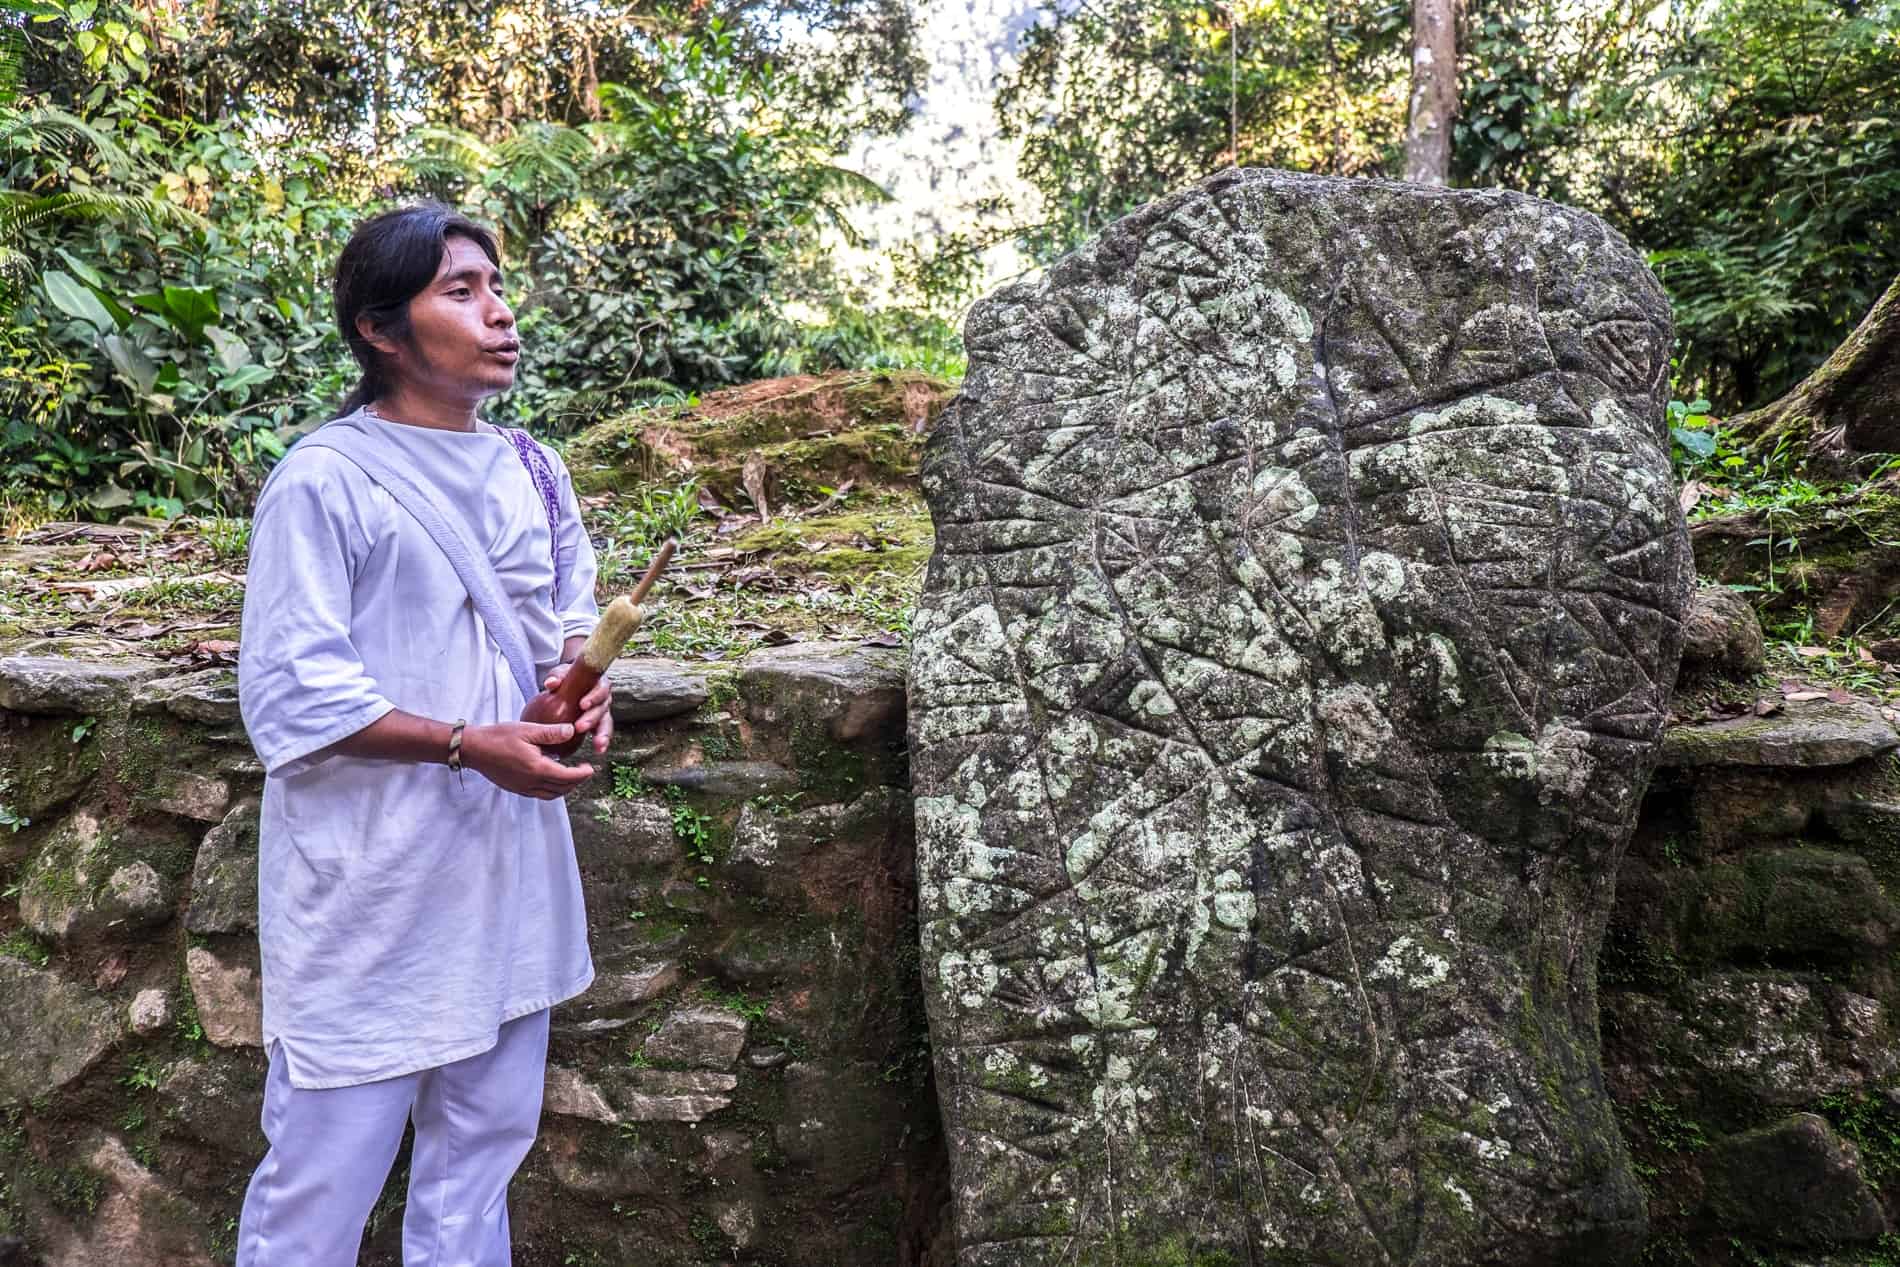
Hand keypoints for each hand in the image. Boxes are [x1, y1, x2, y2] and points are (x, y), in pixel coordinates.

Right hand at [463, 722, 596, 797]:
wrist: (473, 749)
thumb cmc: (498, 737)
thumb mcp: (527, 729)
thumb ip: (551, 732)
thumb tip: (572, 730)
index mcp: (537, 768)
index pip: (568, 777)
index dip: (583, 774)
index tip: (591, 767)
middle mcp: (532, 783)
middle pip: (562, 788)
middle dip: (577, 781)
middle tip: (584, 770)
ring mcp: (523, 788)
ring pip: (551, 795)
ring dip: (565, 788)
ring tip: (571, 775)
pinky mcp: (516, 789)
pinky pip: (539, 794)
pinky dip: (551, 789)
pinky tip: (551, 777)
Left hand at [544, 661, 614, 754]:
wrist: (566, 685)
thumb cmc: (566, 677)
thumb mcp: (561, 673)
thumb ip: (556, 676)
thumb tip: (551, 683)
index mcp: (598, 683)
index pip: (601, 689)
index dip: (594, 697)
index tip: (583, 705)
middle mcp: (603, 698)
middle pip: (602, 708)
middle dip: (592, 718)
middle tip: (580, 727)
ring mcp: (602, 712)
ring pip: (606, 723)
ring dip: (602, 734)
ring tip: (598, 745)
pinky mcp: (598, 724)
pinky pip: (602, 733)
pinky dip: (601, 742)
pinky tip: (599, 750)